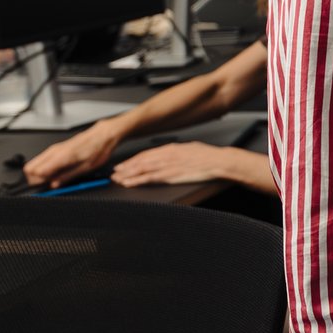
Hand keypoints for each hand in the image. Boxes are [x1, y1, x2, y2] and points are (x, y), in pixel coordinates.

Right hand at [24, 124, 120, 185]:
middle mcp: (54, 151)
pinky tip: (55, 172)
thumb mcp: (85, 168)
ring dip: (39, 173)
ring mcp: (54, 149)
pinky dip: (44, 168)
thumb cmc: (97, 150)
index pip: (35, 171)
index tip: (44, 188)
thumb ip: (67, 177)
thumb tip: (54, 185)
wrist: (102, 135)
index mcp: (60, 157)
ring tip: (53, 179)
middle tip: (47, 185)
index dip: (38, 183)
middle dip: (35, 179)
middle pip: (30, 167)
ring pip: (35, 163)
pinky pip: (42, 159)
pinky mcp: (56, 149)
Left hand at [111, 142, 244, 188]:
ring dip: (127, 175)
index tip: (124, 164)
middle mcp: (165, 155)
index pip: (146, 154)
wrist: (217, 161)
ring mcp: (166, 165)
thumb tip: (171, 154)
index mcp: (170, 148)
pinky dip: (136, 181)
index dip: (133, 159)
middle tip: (115, 172)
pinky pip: (149, 179)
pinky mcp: (170, 175)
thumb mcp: (190, 148)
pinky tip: (128, 184)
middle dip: (125, 167)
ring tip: (117, 179)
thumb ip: (177, 152)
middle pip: (140, 161)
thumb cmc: (208, 156)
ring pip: (141, 170)